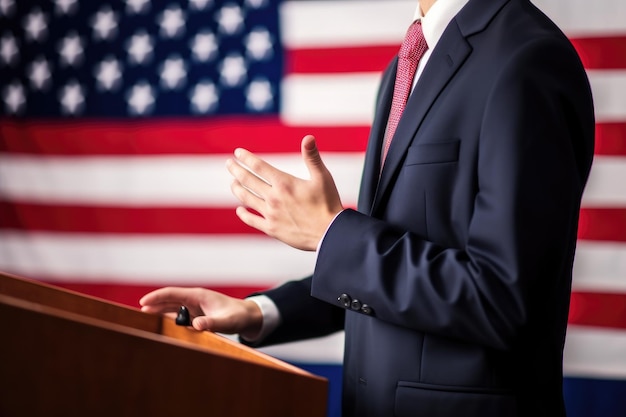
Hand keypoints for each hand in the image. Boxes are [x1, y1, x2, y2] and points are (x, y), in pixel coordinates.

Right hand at [139, 287, 262, 335]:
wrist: (247, 316)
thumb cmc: (237, 316)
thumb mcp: (226, 322)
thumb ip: (212, 324)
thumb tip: (196, 326)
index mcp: (198, 295)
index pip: (173, 293)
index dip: (157, 296)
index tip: (143, 302)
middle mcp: (194, 299)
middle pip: (169, 300)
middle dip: (154, 304)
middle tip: (138, 313)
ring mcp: (194, 306)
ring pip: (172, 307)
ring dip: (159, 311)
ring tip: (144, 319)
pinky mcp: (196, 314)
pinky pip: (178, 315)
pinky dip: (168, 318)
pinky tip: (160, 324)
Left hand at [226, 135, 343, 250]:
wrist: (330, 233)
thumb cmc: (328, 203)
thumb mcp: (322, 177)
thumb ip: (312, 157)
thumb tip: (308, 137)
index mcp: (284, 183)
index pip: (259, 166)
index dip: (246, 158)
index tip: (237, 153)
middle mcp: (274, 198)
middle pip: (248, 181)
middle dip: (236, 170)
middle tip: (228, 164)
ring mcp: (271, 214)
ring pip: (246, 199)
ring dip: (237, 189)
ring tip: (232, 183)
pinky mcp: (272, 229)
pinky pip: (252, 220)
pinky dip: (243, 214)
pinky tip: (239, 210)